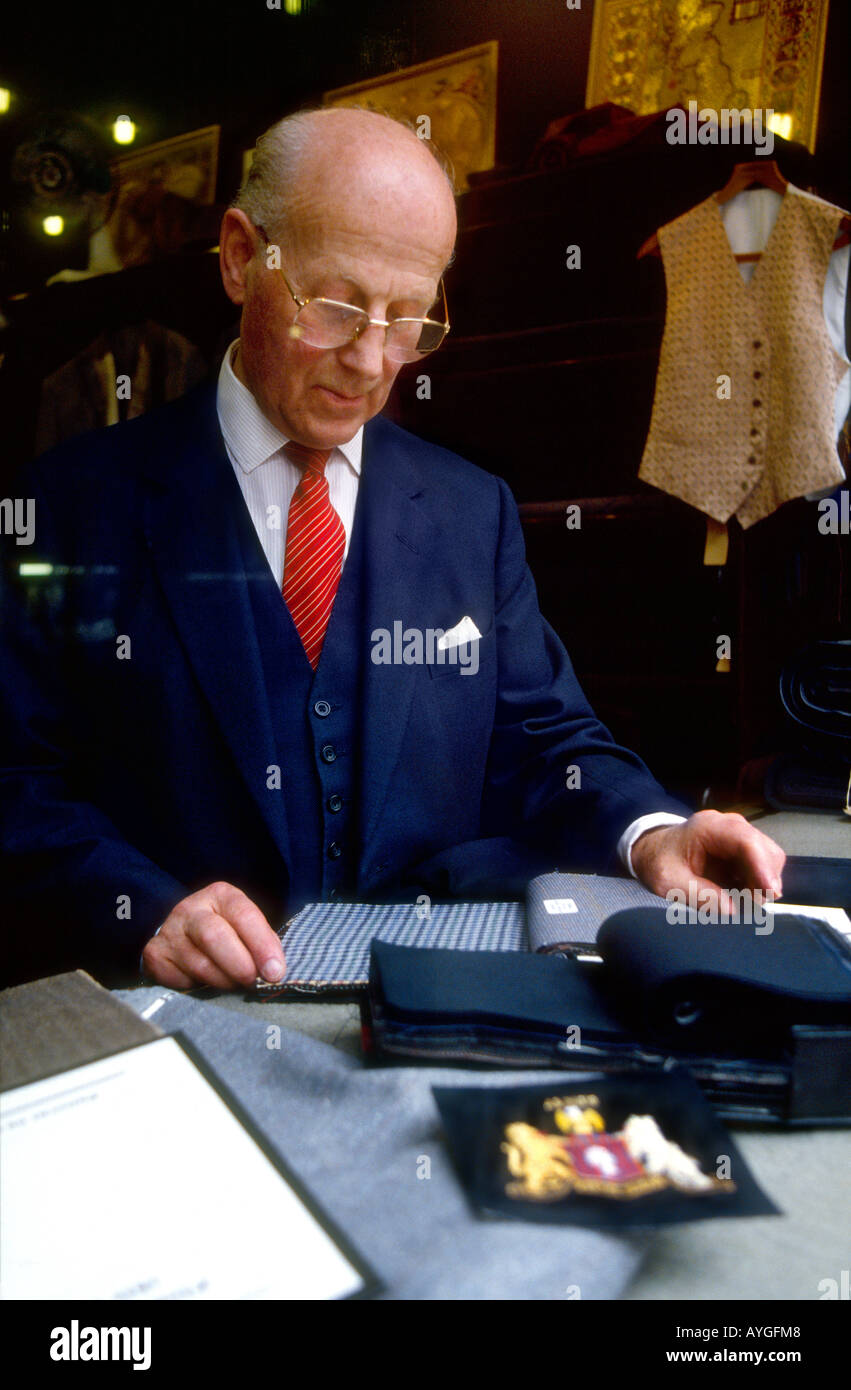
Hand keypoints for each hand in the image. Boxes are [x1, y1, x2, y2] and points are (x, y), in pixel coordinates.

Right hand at [142, 881, 285, 989]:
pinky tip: (206, 983)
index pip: (244, 915)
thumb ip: (262, 943)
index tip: (275, 971)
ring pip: (199, 965)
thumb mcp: (245, 927)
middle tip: (253, 982)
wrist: (180, 935)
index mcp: (220, 895)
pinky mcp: (155, 954)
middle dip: (240, 965)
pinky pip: (180, 979)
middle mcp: (191, 908)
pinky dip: (199, 988)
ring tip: (234, 984)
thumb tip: (275, 972)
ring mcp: (170, 931)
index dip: (262, 945)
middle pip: (215, 937)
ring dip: (223, 981)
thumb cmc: (224, 932)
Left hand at [630, 810, 785, 914]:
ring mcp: (739, 836)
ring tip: (741, 899)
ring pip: (769, 859)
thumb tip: (732, 909)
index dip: (762, 866)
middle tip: (748, 904)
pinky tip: (741, 893)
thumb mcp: (667, 882)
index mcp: (709, 827)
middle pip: (766, 850)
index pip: (746, 841)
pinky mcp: (743, 849)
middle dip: (764, 880)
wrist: (654, 850)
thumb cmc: (659, 862)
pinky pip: (763, 866)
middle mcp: (730, 826)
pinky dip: (758, 883)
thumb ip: (698, 895)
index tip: (770, 893)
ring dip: (762, 884)